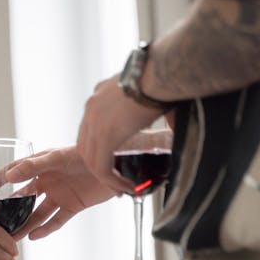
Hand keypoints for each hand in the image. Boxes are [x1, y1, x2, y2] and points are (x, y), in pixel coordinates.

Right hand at [4, 146, 116, 239]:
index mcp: (41, 165)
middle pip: (23, 198)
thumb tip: (9, 176)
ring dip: (25, 224)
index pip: (13, 173)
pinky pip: (56, 220)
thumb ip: (33, 166)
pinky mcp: (73, 206)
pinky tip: (34, 236)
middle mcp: (47, 181)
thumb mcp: (57, 158)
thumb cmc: (86, 154)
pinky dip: (46, 229)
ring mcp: (60, 194)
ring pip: (37, 213)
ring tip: (12, 237)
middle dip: (9, 212)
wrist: (115, 164)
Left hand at [77, 74, 164, 193]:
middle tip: (117, 181)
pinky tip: (127, 187)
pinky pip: (101, 166)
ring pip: (91, 159)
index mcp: (101, 95)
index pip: (91, 129)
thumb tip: (174, 126)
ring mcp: (95, 120)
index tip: (114, 162)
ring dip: (107, 177)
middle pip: (86, 145)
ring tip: (124, 188)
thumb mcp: (151, 95)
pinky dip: (112, 180)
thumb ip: (152, 113)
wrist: (164, 71)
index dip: (101, 149)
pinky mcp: (104, 135)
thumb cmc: (166, 78)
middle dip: (100, 166)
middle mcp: (93, 106)